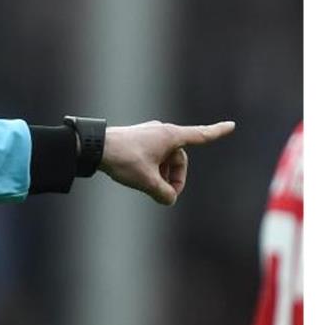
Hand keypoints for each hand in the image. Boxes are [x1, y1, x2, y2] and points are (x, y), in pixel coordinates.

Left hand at [99, 120, 234, 204]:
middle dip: (174, 178)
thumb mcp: (146, 181)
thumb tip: (168, 199)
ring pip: (164, 160)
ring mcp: (149, 134)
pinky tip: (139, 178)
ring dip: (161, 175)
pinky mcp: (138, 140)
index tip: (232, 125)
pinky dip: (152, 169)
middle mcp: (162, 131)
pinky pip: (153, 157)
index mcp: (170, 136)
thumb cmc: (123, 159)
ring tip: (148, 187)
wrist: (94, 147)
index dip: (217, 132)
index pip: (200, 135)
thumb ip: (163, 193)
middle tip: (164, 194)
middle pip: (178, 159)